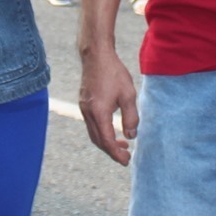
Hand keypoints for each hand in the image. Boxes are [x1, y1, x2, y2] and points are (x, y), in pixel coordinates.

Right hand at [77, 47, 138, 165]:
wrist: (96, 55)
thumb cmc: (113, 73)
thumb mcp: (128, 95)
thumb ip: (131, 118)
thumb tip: (131, 136)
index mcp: (99, 113)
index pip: (107, 141)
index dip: (116, 154)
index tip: (127, 160)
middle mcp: (88, 113)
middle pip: (98, 141)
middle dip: (111, 151)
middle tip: (126, 156)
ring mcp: (83, 108)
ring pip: (93, 133)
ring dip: (106, 142)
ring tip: (122, 144)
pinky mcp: (84, 103)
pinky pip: (91, 124)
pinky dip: (101, 131)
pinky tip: (112, 128)